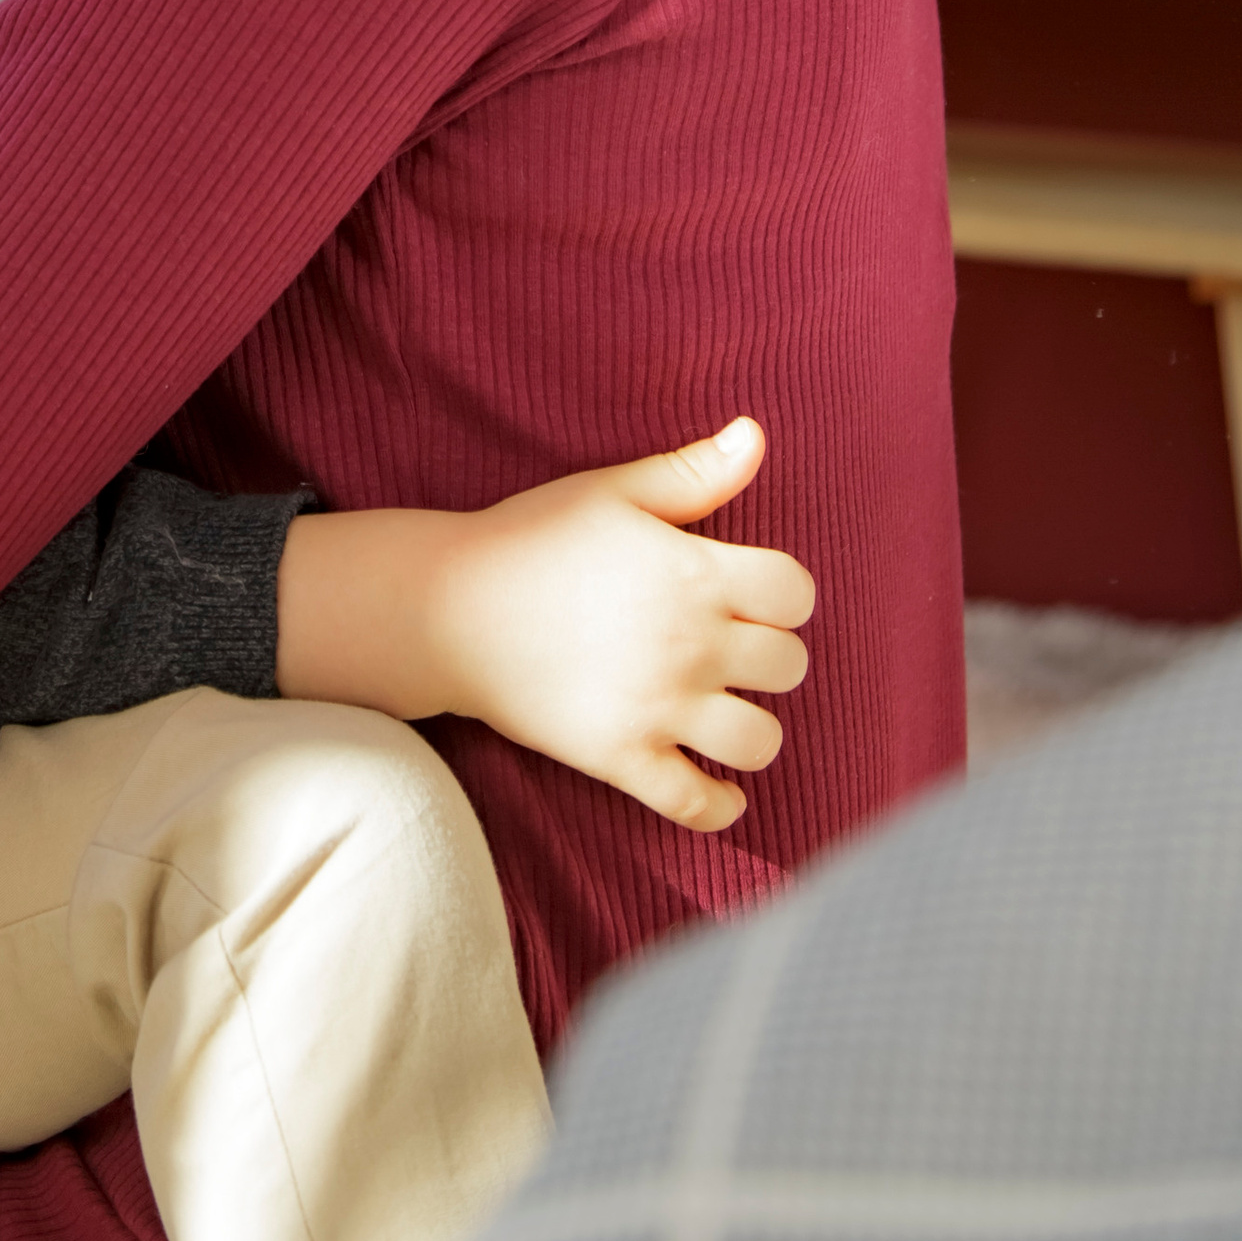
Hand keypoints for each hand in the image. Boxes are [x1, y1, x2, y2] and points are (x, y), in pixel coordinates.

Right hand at [274, 419, 813, 834]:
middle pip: (788, 665)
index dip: (786, 594)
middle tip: (736, 651)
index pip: (795, 594)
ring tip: (726, 714)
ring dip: (754, 731)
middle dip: (772, 656)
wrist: (446, 608)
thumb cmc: (530, 538)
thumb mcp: (612, 492)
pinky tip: (719, 789)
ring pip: (758, 742)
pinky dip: (719, 806)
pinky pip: (695, 804)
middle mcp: (687, 643)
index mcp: (692, 571)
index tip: (757, 596)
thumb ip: (693, 472)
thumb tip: (756, 434)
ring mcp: (655, 706)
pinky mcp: (619, 757)